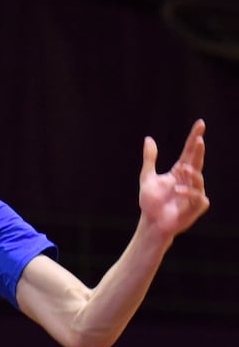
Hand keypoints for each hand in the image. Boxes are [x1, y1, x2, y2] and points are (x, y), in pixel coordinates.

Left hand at [139, 119, 209, 238]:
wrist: (151, 221)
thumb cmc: (151, 201)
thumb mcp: (147, 177)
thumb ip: (150, 159)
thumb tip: (149, 139)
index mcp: (179, 171)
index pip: (188, 152)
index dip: (194, 138)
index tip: (200, 124)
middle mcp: (189, 180)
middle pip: (196, 161)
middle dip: (199, 150)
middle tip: (200, 139)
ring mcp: (194, 193)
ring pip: (199, 179)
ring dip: (192, 173)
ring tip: (183, 169)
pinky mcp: (196, 206)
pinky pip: (198, 196)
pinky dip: (189, 191)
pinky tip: (178, 189)